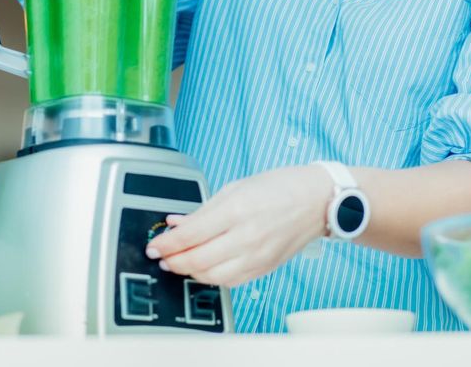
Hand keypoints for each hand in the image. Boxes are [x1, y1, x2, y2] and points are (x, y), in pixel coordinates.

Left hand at [144, 165, 332, 287]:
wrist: (317, 201)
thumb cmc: (280, 187)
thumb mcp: (236, 187)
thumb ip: (203, 210)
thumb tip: (176, 223)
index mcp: (237, 210)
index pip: (190, 235)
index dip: (166, 244)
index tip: (153, 245)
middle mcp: (246, 237)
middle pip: (196, 260)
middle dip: (171, 261)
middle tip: (159, 257)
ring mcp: (256, 257)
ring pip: (211, 276)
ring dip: (188, 272)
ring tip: (177, 263)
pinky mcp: (264, 270)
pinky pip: (229, 282)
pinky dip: (210, 278)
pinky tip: (202, 268)